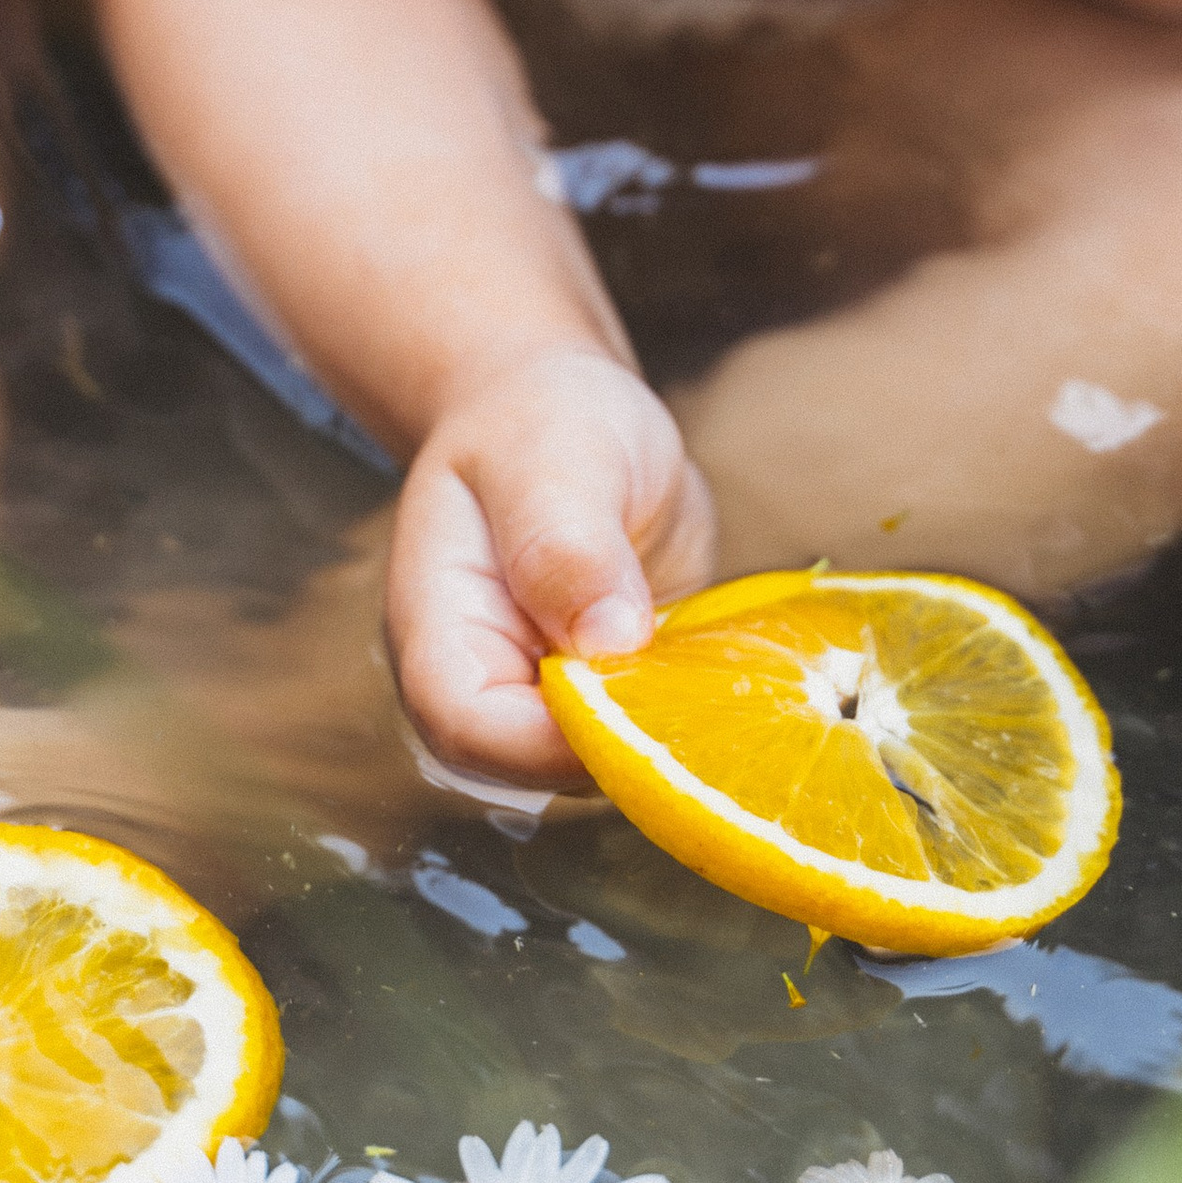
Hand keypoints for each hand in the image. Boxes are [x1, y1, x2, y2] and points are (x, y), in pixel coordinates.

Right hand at [385, 348, 715, 788]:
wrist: (568, 415)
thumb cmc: (542, 421)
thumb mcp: (553, 458)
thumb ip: (567, 544)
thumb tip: (609, 641)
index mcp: (441, 631)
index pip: (473, 728)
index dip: (554, 736)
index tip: (642, 693)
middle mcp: (488, 683)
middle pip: (542, 766)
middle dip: (630, 742)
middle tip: (712, 688)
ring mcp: (549, 698)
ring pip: (608, 762)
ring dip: (675, 733)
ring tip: (730, 674)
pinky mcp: (612, 696)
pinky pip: (654, 734)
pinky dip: (698, 715)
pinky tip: (740, 675)